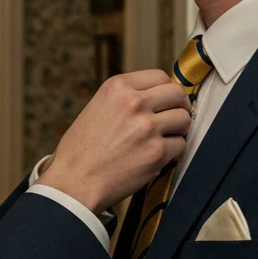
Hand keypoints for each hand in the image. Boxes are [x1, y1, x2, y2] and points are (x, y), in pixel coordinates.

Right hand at [38, 70, 191, 214]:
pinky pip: (180, 145)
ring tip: (164, 139)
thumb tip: (157, 99)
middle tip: (174, 118)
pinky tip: (156, 156)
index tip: (166, 101)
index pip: (160, 76)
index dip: (166, 90)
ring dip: (178, 130)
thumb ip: (125, 99)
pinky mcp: (156, 152)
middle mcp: (134, 102)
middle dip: (179, 106)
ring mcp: (147, 127)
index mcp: (117, 87)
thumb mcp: (97, 107)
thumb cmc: (81, 150)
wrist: (74, 182)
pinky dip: (172, 152)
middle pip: (177, 94)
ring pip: (184, 119)